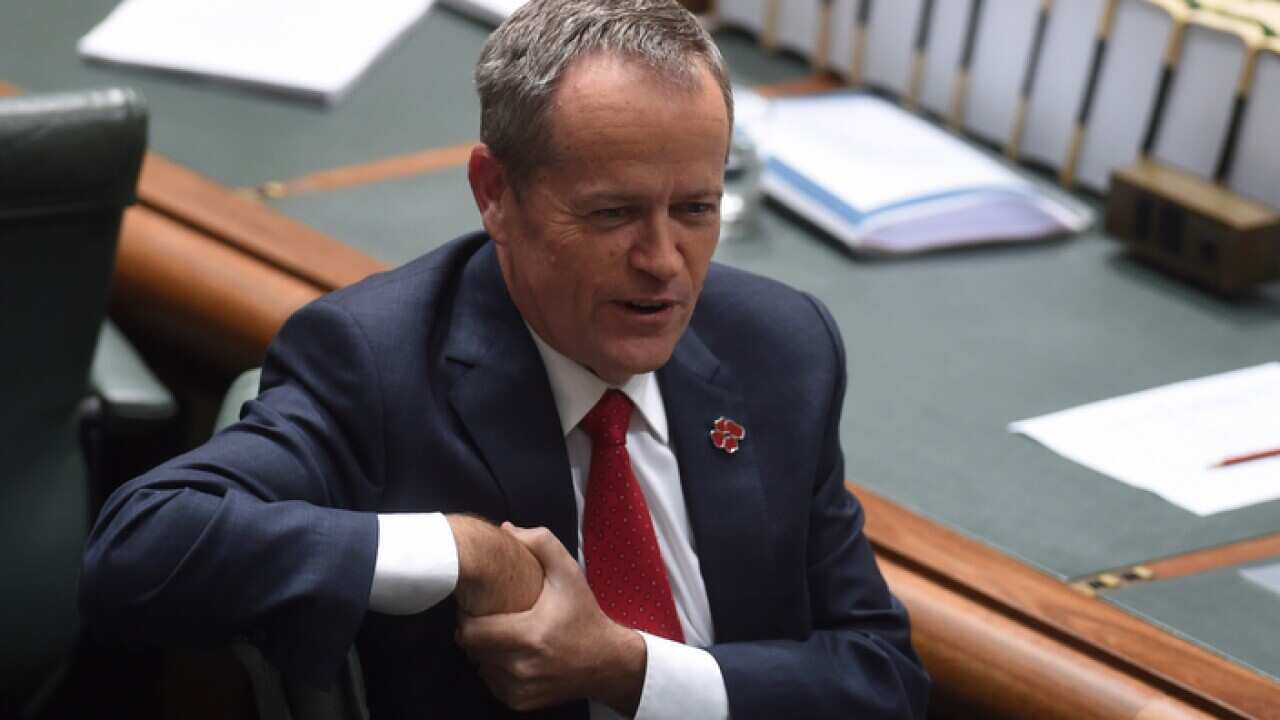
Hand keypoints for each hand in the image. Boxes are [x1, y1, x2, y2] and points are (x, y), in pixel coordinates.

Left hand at [456, 523, 646, 713]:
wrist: (606, 661)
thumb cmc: (584, 615)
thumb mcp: (569, 573)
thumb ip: (541, 543)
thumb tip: (506, 529)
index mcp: (530, 636)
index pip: (470, 632)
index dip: (467, 615)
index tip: (478, 603)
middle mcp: (522, 667)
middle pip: (470, 648)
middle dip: (474, 630)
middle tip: (488, 615)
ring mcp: (520, 689)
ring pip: (478, 665)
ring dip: (484, 650)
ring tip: (502, 633)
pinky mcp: (520, 702)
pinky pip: (490, 681)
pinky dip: (495, 667)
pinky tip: (512, 653)